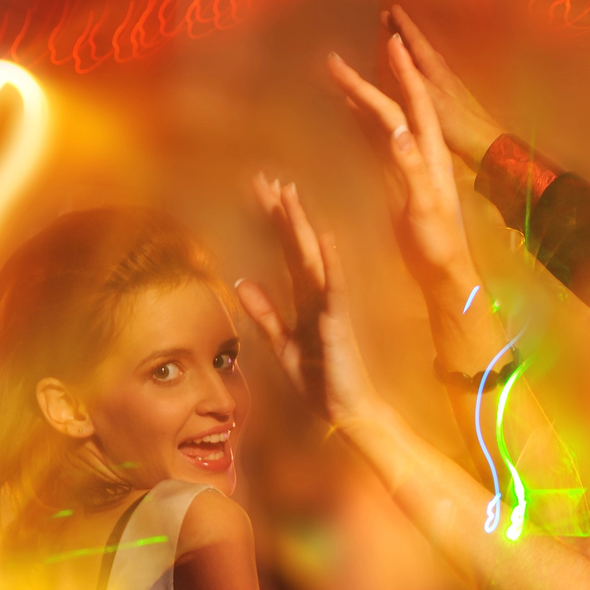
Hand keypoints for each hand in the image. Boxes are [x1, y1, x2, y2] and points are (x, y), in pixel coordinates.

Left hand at [238, 176, 377, 428]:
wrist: (346, 410)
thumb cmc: (320, 381)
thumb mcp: (282, 345)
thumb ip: (266, 314)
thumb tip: (242, 283)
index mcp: (304, 300)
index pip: (286, 253)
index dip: (273, 223)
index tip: (261, 192)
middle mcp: (317, 296)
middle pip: (297, 246)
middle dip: (283, 213)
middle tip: (268, 179)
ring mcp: (330, 305)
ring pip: (312, 257)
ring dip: (301, 226)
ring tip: (289, 195)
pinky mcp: (339, 321)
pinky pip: (334, 287)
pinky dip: (331, 262)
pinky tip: (326, 238)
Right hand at [328, 40, 475, 303]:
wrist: (443, 273)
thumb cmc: (439, 244)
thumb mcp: (426, 206)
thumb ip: (411, 168)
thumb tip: (395, 129)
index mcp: (431, 154)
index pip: (416, 105)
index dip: (402, 74)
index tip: (389, 42)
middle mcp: (420, 152)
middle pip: (393, 108)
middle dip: (367, 81)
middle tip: (334, 59)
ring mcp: (406, 165)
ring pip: (382, 121)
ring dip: (361, 97)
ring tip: (337, 73)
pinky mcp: (395, 181)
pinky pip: (375, 142)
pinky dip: (360, 122)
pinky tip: (346, 108)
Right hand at [382, 6, 503, 168]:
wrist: (487, 146)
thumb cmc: (459, 124)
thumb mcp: (431, 98)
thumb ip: (412, 74)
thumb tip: (395, 45)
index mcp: (436, 70)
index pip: (417, 41)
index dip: (404, 25)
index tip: (391, 8)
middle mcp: (442, 74)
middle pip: (420, 47)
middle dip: (404, 32)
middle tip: (388, 17)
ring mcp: (447, 86)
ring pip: (425, 59)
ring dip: (411, 48)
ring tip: (398, 40)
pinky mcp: (450, 100)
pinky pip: (428, 74)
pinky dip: (417, 66)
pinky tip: (417, 73)